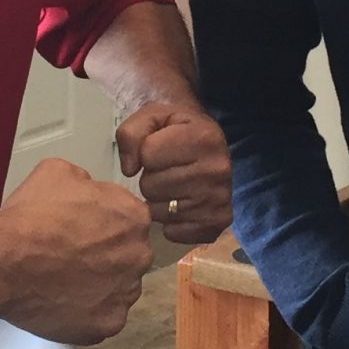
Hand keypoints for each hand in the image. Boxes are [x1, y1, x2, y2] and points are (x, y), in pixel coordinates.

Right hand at [0, 158, 151, 343]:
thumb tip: (88, 190)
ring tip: (66, 283)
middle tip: (73, 258)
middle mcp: (139, 255)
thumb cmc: (30, 218)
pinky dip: (89, 313)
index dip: (106, 225)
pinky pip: (105, 318)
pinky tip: (66, 304)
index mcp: (134, 216)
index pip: (129, 220)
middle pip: (128, 255)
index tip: (84, 232)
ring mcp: (126, 293)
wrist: (3, 263)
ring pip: (118, 288)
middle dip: (107, 257)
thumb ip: (86, 181)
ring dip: (100, 286)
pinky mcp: (109, 323)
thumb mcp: (57, 172)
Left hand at [114, 101, 230, 242]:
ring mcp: (219, 199)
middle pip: (151, 186)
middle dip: (151, 178)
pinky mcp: (217, 223)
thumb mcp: (153, 115)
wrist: (208, 142)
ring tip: (174, 186)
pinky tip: (181, 205)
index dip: (145, 152)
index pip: (148, 154)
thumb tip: (129, 169)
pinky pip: (173, 233)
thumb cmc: (177, 128)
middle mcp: (217, 169)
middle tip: (167, 169)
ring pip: (159, 212)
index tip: (159, 148)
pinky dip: (170, 223)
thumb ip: (131, 132)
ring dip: (158, 201)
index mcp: (203, 137)